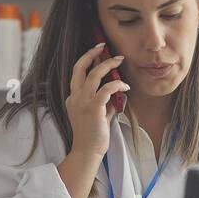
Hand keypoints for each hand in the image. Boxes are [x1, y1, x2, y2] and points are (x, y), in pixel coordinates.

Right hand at [65, 42, 129, 159]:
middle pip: (80, 67)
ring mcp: (83, 102)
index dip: (87, 60)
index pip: (78, 73)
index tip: (97, 52)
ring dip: (108, 64)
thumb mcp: (99, 115)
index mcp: (73, 98)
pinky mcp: (94, 108)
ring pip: (95, 74)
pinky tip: (125, 86)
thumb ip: (106, 103)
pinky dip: (117, 84)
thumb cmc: (93, 136)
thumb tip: (118, 94)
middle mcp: (75, 97)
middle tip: (104, 46)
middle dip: (92, 53)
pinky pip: (107, 89)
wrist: (87, 151)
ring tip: (119, 60)